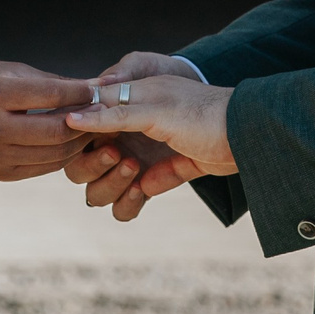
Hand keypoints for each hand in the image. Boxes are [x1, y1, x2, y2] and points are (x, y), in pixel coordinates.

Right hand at [0, 60, 97, 180]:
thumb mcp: (5, 71)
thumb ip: (48, 82)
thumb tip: (91, 87)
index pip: (52, 95)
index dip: (82, 94)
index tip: (98, 90)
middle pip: (57, 131)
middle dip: (87, 122)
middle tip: (103, 113)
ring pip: (54, 155)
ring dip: (79, 142)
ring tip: (92, 129)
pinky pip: (42, 168)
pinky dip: (62, 157)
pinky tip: (71, 144)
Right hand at [65, 76, 235, 216]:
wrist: (243, 136)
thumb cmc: (199, 111)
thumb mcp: (154, 107)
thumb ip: (112, 115)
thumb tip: (71, 118)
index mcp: (116, 109)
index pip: (75, 130)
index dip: (76, 140)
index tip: (93, 140)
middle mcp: (120, 137)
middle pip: (79, 167)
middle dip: (92, 165)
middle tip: (117, 155)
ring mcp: (134, 163)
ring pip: (99, 191)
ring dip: (110, 185)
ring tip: (134, 170)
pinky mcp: (152, 184)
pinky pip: (125, 206)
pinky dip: (129, 202)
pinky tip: (146, 187)